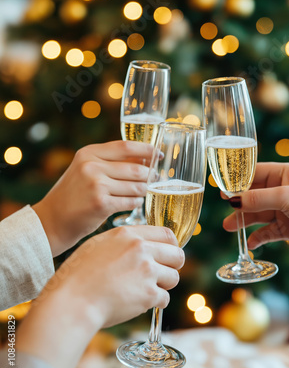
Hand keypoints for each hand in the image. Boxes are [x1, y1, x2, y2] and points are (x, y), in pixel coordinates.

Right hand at [17, 225, 183, 367]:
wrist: (73, 300)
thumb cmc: (79, 274)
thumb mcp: (99, 244)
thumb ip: (124, 242)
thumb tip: (142, 245)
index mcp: (129, 234)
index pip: (167, 234)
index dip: (171, 246)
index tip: (168, 254)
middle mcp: (141, 249)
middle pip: (178, 255)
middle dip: (173, 266)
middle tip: (162, 274)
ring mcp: (147, 271)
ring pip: (173, 278)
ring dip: (163, 286)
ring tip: (144, 290)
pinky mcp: (148, 294)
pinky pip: (164, 298)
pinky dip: (154, 303)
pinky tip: (138, 303)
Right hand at [33, 141, 153, 255]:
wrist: (52, 221)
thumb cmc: (73, 195)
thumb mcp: (86, 170)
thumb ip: (110, 162)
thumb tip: (145, 158)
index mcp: (89, 153)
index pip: (126, 146)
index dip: (147, 149)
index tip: (158, 154)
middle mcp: (92, 166)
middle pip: (135, 168)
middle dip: (149, 175)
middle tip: (155, 179)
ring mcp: (96, 185)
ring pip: (136, 186)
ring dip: (143, 191)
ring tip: (142, 193)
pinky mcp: (101, 204)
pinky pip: (131, 201)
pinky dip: (136, 203)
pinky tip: (132, 203)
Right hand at [223, 162, 288, 249]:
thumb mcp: (285, 198)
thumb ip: (257, 199)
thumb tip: (232, 201)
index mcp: (282, 174)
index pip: (253, 174)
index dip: (237, 182)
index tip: (222, 190)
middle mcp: (281, 190)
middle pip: (252, 196)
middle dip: (238, 204)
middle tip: (225, 209)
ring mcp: (283, 209)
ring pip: (257, 214)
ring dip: (244, 221)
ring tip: (229, 228)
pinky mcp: (287, 227)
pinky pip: (267, 232)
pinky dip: (258, 237)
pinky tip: (250, 243)